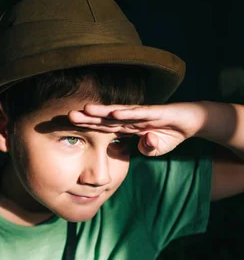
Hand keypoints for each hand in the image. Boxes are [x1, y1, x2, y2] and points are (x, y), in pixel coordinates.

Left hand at [68, 102, 203, 155]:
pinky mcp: (156, 112)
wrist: (191, 122)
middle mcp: (131, 118)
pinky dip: (127, 113)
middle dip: (87, 117)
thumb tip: (141, 147)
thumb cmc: (170, 134)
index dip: (88, 127)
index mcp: (127, 128)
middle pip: (105, 119)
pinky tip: (114, 112)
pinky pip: (139, 114)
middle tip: (68, 115)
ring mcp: (142, 114)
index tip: (70, 127)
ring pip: (118, 113)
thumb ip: (145, 149)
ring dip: (102, 112)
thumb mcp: (155, 149)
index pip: (103, 128)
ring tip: (85, 110)